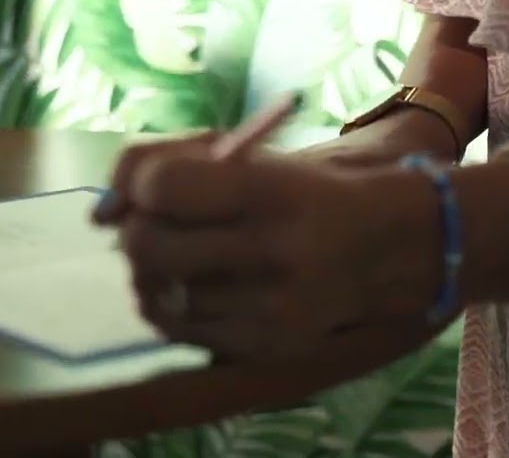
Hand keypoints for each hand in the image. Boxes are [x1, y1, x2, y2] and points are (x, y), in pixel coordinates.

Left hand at [99, 134, 443, 360]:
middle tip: (154, 221)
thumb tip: (105, 208)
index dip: (139, 184)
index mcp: (277, 190)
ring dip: (153, 269)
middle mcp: (276, 252)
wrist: (402, 248)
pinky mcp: (269, 347)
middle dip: (137, 229)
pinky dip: (170, 304)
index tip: (150, 186)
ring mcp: (273, 309)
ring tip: (178, 252)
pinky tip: (189, 284)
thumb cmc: (317, 193)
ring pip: (160, 292)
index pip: (166, 186)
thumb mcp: (263, 161)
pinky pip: (181, 330)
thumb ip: (184, 168)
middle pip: (150, 245)